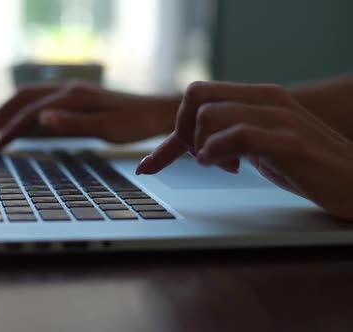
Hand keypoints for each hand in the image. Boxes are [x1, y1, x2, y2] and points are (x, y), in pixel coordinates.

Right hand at [0, 81, 178, 150]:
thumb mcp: (107, 128)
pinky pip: (45, 100)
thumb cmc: (136, 122)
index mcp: (73, 96)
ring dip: (13, 109)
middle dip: (3, 114)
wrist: (159, 112)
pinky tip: (27, 121)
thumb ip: (73, 123)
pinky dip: (28, 110)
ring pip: (34, 96)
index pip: (31, 112)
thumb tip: (41, 118)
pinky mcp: (80, 98)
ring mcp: (74, 92)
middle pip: (25, 97)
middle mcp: (70, 89)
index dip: (10, 129)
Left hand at [135, 81, 352, 219]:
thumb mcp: (260, 147)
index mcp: (258, 97)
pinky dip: (217, 154)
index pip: (199, 95)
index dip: (170, 131)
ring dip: (201, 146)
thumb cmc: (308, 166)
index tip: (150, 164)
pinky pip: (235, 135)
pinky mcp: (289, 141)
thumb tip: (192, 146)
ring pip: (209, 114)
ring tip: (218, 165)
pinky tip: (229, 168)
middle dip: (181, 131)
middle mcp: (266, 98)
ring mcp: (278, 117)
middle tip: (195, 156)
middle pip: (195, 95)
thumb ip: (230, 137)